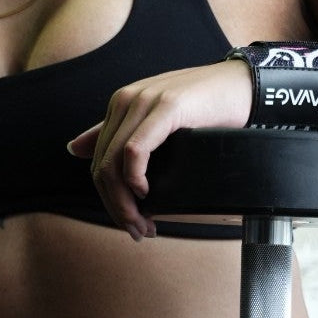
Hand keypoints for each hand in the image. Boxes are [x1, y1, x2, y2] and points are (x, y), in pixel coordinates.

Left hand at [67, 60, 252, 238]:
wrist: (242, 86)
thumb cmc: (205, 105)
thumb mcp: (158, 119)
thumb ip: (118, 132)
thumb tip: (74, 148)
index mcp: (120, 105)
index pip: (98, 162)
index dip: (109, 200)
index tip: (131, 223)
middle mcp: (125, 100)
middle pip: (102, 167)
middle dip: (117, 207)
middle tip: (139, 231)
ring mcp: (144, 101)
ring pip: (113, 163)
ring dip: (125, 202)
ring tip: (144, 222)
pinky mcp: (165, 107)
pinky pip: (135, 149)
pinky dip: (135, 177)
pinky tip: (146, 192)